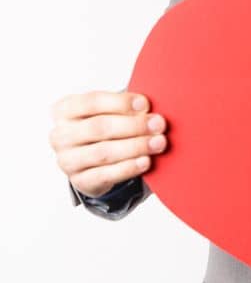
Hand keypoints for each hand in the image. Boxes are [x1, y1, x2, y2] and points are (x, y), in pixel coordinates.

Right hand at [49, 91, 168, 197]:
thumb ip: (126, 108)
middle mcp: (61, 135)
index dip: (120, 103)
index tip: (145, 104)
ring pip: (103, 152)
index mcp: (65, 110)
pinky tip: (145, 161)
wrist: (94, 160)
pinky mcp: (80, 180)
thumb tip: (150, 109)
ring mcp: (67, 160)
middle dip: (133, 125)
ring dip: (135, 146)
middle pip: (99, 127)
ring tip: (159, 142)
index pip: (91, 102)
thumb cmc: (104, 128)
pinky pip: (106, 175)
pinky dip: (128, 167)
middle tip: (158, 124)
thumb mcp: (110, 112)